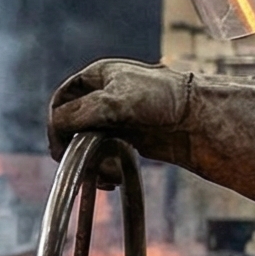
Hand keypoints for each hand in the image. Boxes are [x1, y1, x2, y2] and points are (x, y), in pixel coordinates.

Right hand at [47, 59, 254, 204]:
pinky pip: (103, 156)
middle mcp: (103, 95)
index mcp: (98, 76)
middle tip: (82, 168)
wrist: (198, 119)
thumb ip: (76, 114)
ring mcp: (115, 117)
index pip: (61, 101)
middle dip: (76, 151)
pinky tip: (112, 179)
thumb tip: (55, 130)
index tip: (60, 147)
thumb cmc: (159, 100)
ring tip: (106, 178)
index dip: (57, 125)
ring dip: (91, 165)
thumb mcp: (111, 102)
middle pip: (72, 126)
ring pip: (86, 145)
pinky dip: (103, 170)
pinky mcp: (128, 137)